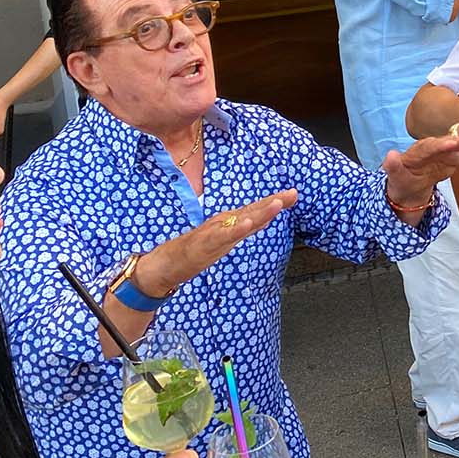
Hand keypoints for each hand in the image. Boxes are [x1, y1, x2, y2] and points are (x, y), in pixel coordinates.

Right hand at [135, 189, 298, 297]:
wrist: (165, 264)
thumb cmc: (192, 252)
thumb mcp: (222, 240)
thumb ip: (240, 230)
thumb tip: (260, 221)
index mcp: (228, 223)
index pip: (256, 211)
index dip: (275, 202)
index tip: (294, 194)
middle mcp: (223, 223)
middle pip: (252, 211)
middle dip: (274, 202)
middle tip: (293, 193)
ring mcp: (214, 233)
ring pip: (240, 220)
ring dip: (259, 212)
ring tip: (277, 204)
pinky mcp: (203, 245)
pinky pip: (221, 236)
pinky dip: (235, 230)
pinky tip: (247, 224)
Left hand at [383, 126, 458, 208]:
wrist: (410, 186)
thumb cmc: (401, 180)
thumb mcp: (394, 176)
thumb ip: (392, 166)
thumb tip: (389, 155)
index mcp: (419, 151)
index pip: (431, 146)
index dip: (442, 144)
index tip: (452, 143)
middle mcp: (434, 147)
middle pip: (450, 141)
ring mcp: (445, 151)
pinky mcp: (453, 157)